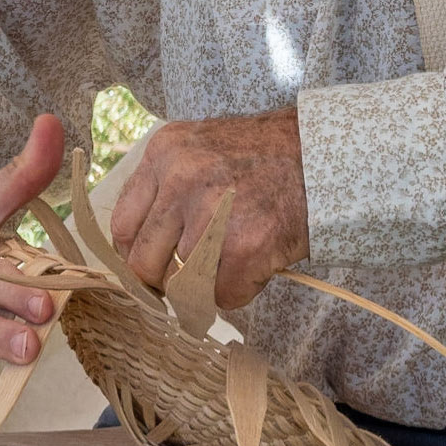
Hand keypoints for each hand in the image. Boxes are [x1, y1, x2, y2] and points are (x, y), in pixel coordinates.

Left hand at [108, 108, 308, 311]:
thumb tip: (137, 250)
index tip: (153, 264)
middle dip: (166, 278)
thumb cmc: (264, 157)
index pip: (122, 225)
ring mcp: (211, 214)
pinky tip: (258, 263)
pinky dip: (241, 290)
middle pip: (144, 262)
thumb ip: (165, 188)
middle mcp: (181, 179)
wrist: (324, 156)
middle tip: (192, 274)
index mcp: (164, 153)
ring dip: (206, 285)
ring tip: (232, 261)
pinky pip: (223, 295)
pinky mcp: (244, 247)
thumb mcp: (200, 149)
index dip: (136, 254)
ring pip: (181, 285)